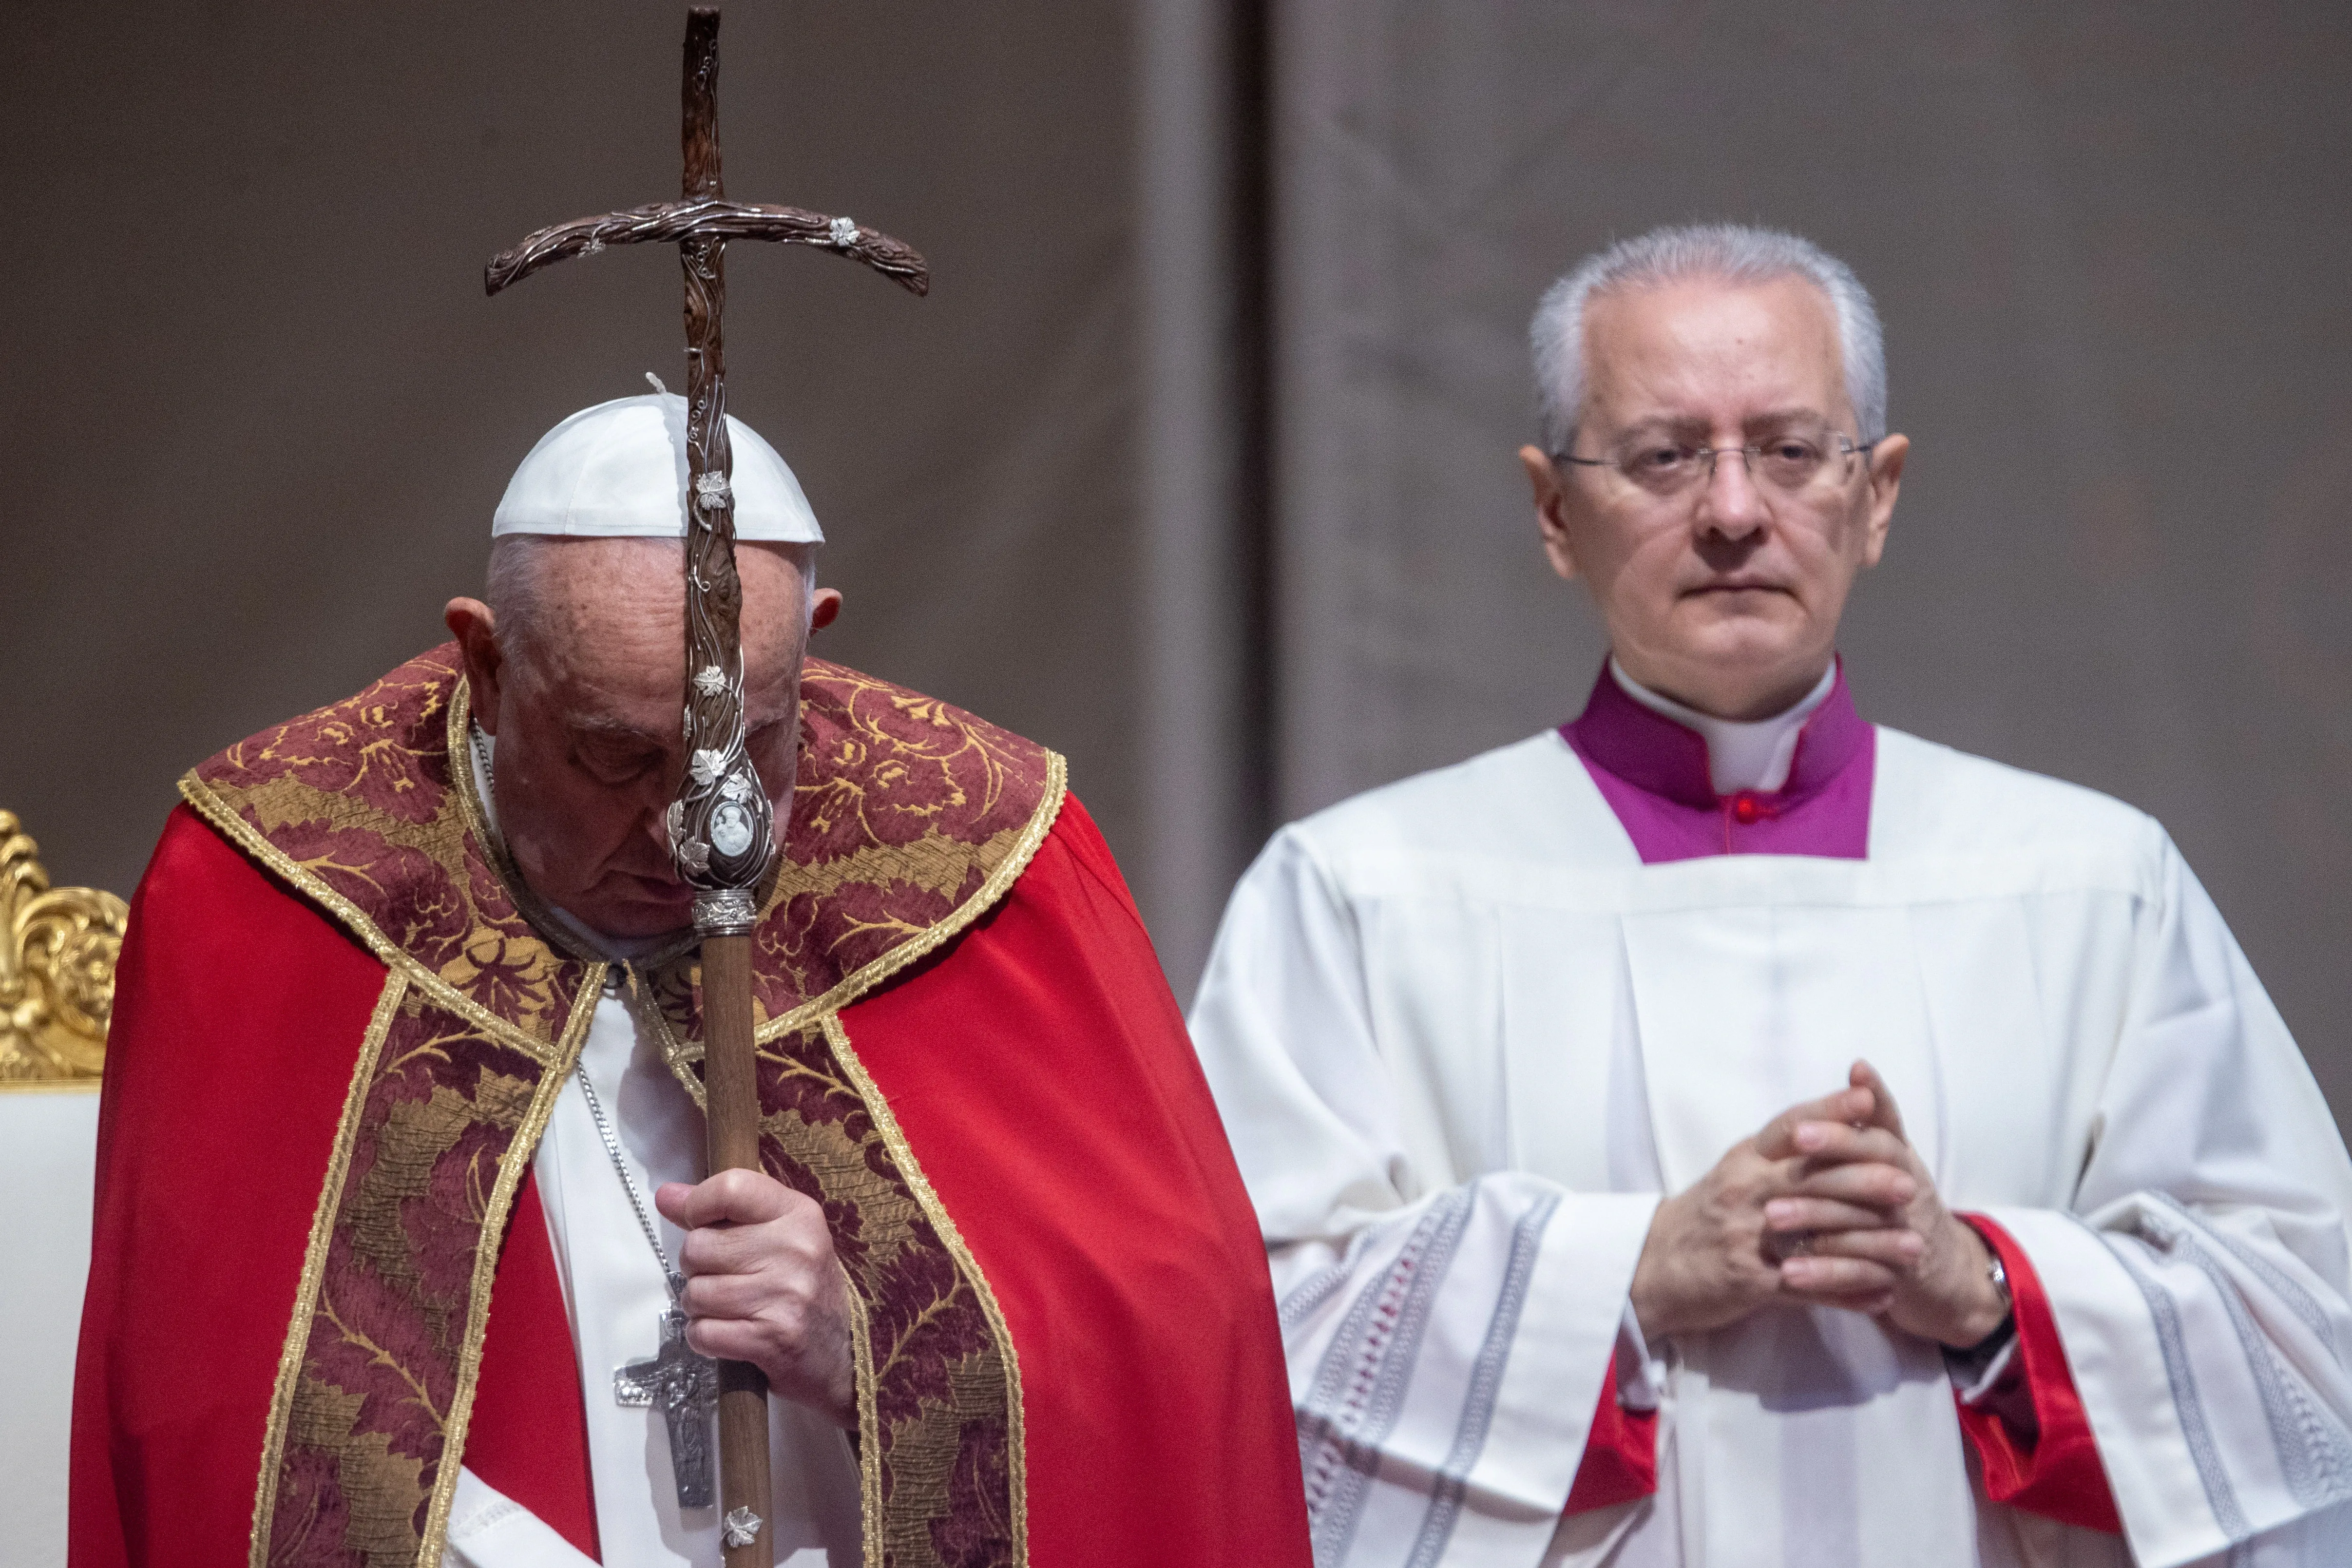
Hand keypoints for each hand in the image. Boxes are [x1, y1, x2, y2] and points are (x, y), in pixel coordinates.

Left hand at [654, 1170, 856, 1425]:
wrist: (843, 1354)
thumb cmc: (801, 1287)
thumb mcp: (774, 1237)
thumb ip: (721, 1212)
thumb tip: (665, 1196)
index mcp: (799, 1214)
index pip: (731, 1188)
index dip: (698, 1205)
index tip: (699, 1222)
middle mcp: (797, 1249)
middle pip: (699, 1246)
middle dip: (697, 1267)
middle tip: (724, 1277)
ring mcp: (786, 1295)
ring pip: (696, 1293)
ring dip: (700, 1306)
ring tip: (729, 1308)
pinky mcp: (772, 1338)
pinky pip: (703, 1333)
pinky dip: (705, 1337)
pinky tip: (729, 1333)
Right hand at [1630, 1083, 1920, 1341]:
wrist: (1650, 1267)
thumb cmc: (1702, 1217)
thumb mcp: (1732, 1175)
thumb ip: (1776, 1155)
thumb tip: (1828, 1123)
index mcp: (1742, 1160)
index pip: (1790, 1127)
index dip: (1830, 1110)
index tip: (1870, 1098)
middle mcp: (1743, 1192)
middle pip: (1812, 1179)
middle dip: (1866, 1181)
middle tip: (1910, 1185)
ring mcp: (1746, 1237)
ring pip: (1819, 1236)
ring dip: (1872, 1245)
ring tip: (1915, 1249)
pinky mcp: (1749, 1282)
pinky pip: (1809, 1288)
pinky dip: (1849, 1293)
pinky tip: (1883, 1296)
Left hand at [1782, 1062, 2009, 1348]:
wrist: (1940, 1273)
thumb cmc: (1898, 1202)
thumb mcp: (1890, 1158)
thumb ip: (1870, 1120)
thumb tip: (1858, 1065)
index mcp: (1900, 1158)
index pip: (1880, 1127)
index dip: (1851, 1114)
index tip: (1819, 1104)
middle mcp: (1909, 1188)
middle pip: (1876, 1163)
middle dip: (1836, 1147)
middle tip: (1795, 1141)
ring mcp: (1907, 1232)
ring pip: (1862, 1219)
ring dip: (1816, 1215)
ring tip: (1771, 1215)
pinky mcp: (1898, 1275)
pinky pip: (1860, 1273)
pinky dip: (1825, 1273)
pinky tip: (1789, 1272)